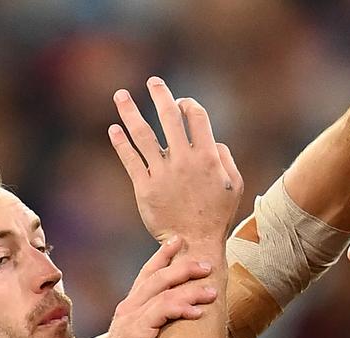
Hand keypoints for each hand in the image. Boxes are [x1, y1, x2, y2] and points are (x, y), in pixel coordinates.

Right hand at [94, 238, 216, 337]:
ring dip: (191, 288)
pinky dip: (182, 307)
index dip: (162, 255)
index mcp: (129, 307)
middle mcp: (128, 308)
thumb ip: (157, 325)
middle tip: (206, 264)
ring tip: (212, 291)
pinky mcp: (137, 330)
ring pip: (163, 291)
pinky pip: (162, 310)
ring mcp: (130, 318)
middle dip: (183, 266)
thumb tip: (183, 318)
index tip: (179, 241)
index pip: (147, 273)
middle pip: (158, 276)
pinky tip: (198, 311)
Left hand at [109, 77, 243, 245]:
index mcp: (208, 157)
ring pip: (143, 134)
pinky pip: (130, 159)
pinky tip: (113, 129)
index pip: (196, 118)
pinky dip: (120, 143)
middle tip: (153, 82)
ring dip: (131, 112)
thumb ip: (226, 159)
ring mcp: (163, 173)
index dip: (189, 105)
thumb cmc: (217, 216)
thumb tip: (214, 141)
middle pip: (169, 117)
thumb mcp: (235, 186)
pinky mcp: (145, 187)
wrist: (195, 242)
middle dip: (161, 95)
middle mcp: (184, 160)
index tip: (182, 102)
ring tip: (121, 96)